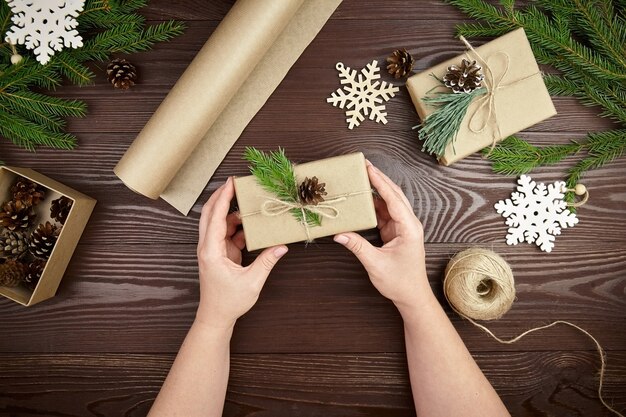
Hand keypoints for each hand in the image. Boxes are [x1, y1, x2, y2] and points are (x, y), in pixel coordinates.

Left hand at [195, 177, 287, 328]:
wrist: (216, 316)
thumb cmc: (229, 302)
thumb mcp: (252, 282)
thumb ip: (266, 262)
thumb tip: (282, 246)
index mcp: (211, 251)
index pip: (216, 218)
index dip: (223, 198)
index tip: (231, 183)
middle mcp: (208, 247)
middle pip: (210, 214)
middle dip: (221, 196)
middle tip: (235, 183)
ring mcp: (212, 249)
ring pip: (217, 222)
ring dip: (231, 212)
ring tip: (247, 202)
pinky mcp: (218, 253)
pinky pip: (226, 233)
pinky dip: (237, 227)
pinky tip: (250, 225)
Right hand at [334, 161, 430, 311]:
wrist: (412, 296)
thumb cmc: (399, 282)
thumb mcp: (376, 264)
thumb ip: (358, 247)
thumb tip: (340, 234)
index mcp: (409, 228)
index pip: (393, 199)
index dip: (380, 183)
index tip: (369, 169)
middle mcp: (409, 224)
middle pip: (394, 195)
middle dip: (380, 179)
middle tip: (364, 164)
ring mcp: (403, 227)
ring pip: (390, 202)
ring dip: (377, 189)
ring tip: (362, 176)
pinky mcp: (397, 232)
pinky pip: (385, 213)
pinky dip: (374, 204)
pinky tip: (363, 198)